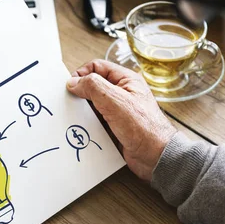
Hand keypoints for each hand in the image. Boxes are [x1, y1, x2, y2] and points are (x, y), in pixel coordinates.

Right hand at [66, 59, 176, 180]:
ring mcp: (118, 111)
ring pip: (92, 106)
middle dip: (80, 94)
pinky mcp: (114, 127)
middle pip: (93, 87)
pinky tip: (83, 131)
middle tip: (70, 103)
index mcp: (126, 80)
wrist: (154, 156)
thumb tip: (74, 82)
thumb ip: (93, 86)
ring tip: (75, 118)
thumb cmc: (144, 127)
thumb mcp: (114, 100)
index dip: (82, 74)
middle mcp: (122, 94)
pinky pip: (95, 122)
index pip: (97, 67)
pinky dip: (87, 125)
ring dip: (83, 112)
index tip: (70, 86)